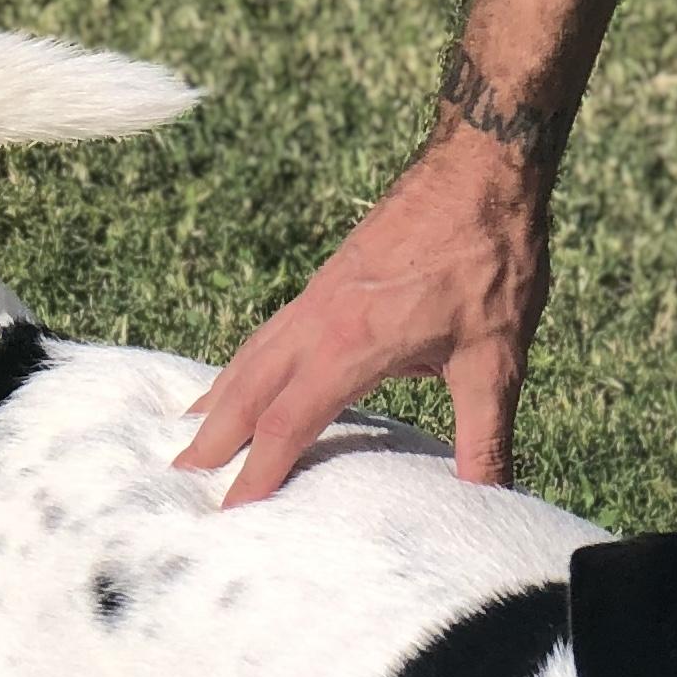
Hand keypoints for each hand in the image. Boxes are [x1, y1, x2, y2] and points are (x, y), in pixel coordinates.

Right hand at [175, 146, 551, 506]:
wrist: (483, 163)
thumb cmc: (490, 258)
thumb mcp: (497, 361)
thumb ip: (487, 438)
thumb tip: (491, 501)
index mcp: (351, 344)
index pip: (289, 422)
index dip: (259, 471)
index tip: (231, 512)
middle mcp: (321, 318)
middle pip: (250, 386)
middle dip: (215, 435)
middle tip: (180, 476)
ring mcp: (321, 295)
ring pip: (255, 353)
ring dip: (221, 396)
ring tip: (193, 430)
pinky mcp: (332, 279)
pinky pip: (273, 331)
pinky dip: (248, 362)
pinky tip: (249, 375)